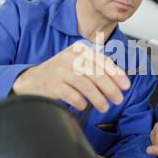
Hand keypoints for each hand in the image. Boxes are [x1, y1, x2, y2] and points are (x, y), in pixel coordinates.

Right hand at [12, 41, 130, 112]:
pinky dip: (81, 102)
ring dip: (98, 98)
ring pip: (86, 85)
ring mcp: (60, 70)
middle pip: (96, 73)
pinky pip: (73, 95)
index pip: (102, 61)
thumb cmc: (59, 74)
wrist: (31, 80)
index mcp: (79, 50)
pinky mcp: (52, 84)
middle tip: (118, 99)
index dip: (116, 74)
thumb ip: (96, 69)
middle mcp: (69, 57)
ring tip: (104, 107)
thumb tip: (119, 82)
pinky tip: (83, 106)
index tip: (125, 86)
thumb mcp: (77, 65)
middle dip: (110, 88)